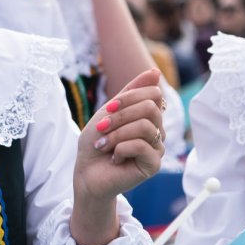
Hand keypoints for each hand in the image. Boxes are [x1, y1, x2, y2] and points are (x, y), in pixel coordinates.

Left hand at [74, 69, 164, 209]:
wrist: (87, 172)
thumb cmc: (97, 141)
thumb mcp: (110, 111)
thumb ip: (132, 91)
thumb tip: (156, 72)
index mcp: (149, 115)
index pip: (153, 93)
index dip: (129, 97)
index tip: (108, 108)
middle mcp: (157, 130)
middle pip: (150, 108)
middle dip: (120, 116)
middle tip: (102, 127)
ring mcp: (157, 147)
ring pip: (145, 126)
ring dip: (117, 134)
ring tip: (104, 145)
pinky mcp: (154, 164)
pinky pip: (142, 146)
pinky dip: (120, 149)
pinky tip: (114, 159)